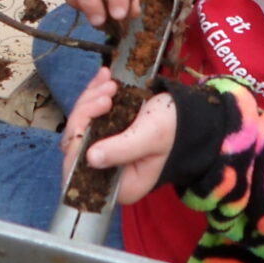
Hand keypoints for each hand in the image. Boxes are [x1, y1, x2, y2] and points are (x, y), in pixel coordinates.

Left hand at [59, 68, 176, 205]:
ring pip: (80, 124)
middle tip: (110, 91)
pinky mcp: (104, 133)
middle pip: (76, 142)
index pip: (80, 169)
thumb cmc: (174, 127)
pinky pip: (88, 113)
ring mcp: (104, 152)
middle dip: (87, 111)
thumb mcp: (151, 136)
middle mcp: (108, 173)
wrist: (188, 113)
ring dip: (92, 98)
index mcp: (121, 185)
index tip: (92, 112)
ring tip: (112, 84)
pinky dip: (94, 93)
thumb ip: (122, 149)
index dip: (77, 139)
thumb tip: (91, 158)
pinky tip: (104, 77)